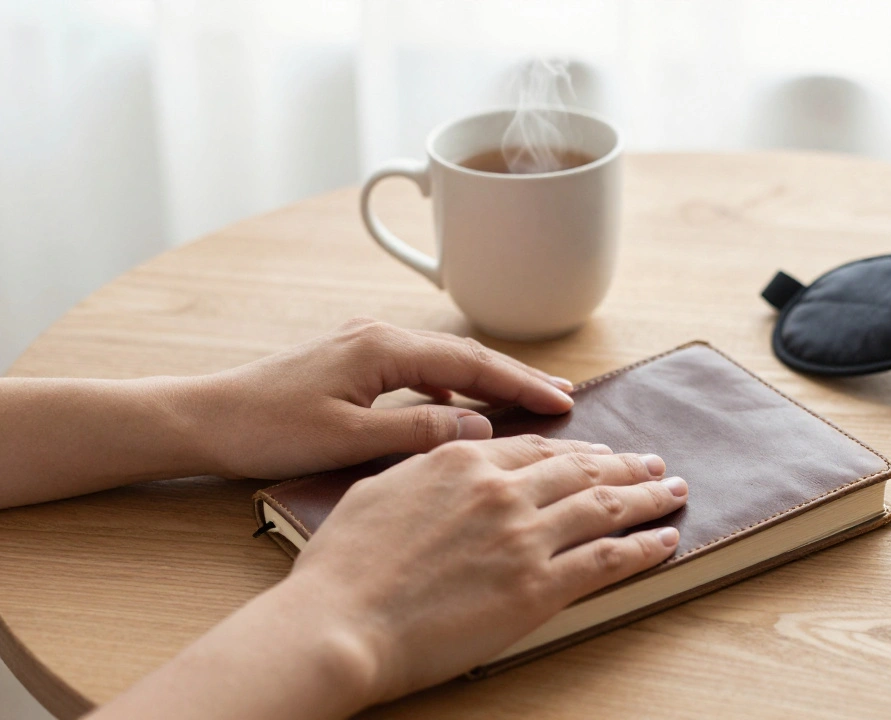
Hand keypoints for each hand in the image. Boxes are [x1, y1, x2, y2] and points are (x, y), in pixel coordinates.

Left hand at [190, 318, 574, 479]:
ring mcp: (361, 344)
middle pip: (463, 354)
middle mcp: (376, 335)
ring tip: (525, 402)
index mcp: (381, 347)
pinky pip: (415, 370)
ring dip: (484, 381)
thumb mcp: (347, 440)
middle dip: (514, 376)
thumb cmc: (265, 430)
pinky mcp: (349, 361)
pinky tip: (459, 411)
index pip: (470, 364)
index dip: (519, 384)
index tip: (562, 402)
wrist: (200, 418)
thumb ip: (417, 433)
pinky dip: (448, 388)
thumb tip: (479, 431)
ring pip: (441, 361)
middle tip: (563, 398)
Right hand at [288, 435, 687, 702]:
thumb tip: (450, 455)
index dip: (578, 451)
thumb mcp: (380, 487)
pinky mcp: (538, 587)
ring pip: (606, 507)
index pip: (537, 449)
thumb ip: (427, 466)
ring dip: (647, 497)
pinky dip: (643, 547)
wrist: (338, 623)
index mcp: (462, 459)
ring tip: (673, 491)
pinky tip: (664, 539)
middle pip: (581, 471)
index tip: (600, 453)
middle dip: (625, 465)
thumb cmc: (344, 565)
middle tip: (652, 463)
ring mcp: (524, 536)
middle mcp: (502, 489)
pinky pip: (608, 559)